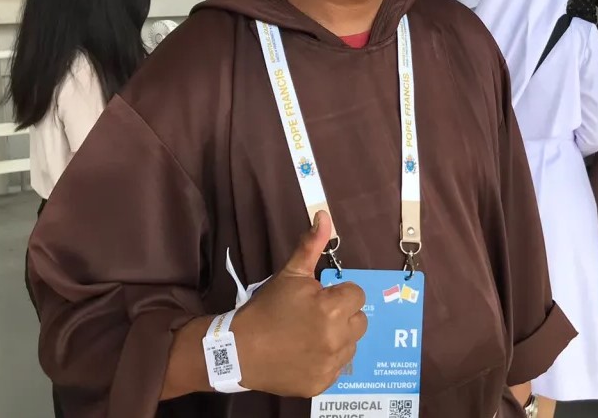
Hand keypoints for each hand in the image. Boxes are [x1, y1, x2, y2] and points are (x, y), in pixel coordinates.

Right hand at [233, 212, 367, 396]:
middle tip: (314, 317)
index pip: (356, 294)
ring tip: (309, 335)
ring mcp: (331, 363)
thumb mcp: (289, 274)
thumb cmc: (266, 308)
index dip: (337, 294)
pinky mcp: (322, 383)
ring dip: (337, 338)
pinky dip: (327, 361)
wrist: (238, 350)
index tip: (317, 299)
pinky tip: (305, 355)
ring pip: (351, 344)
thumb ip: (310, 245)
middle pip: (359, 320)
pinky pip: (338, 367)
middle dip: (342, 315)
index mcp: (332, 307)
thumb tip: (324, 215)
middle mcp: (337, 337)